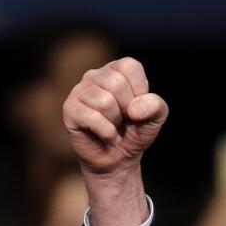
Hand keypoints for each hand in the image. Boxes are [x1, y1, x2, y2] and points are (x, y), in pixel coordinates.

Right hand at [62, 57, 167, 176]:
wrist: (118, 159)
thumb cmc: (135, 132)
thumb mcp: (155, 118)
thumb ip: (156, 106)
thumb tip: (135, 109)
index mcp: (116, 70)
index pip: (129, 66)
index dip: (140, 91)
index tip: (137, 106)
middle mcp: (95, 75)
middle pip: (116, 83)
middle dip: (127, 109)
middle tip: (124, 119)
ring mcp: (79, 91)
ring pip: (104, 101)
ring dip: (116, 122)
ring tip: (114, 127)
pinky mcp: (70, 109)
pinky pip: (92, 118)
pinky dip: (107, 133)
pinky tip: (107, 136)